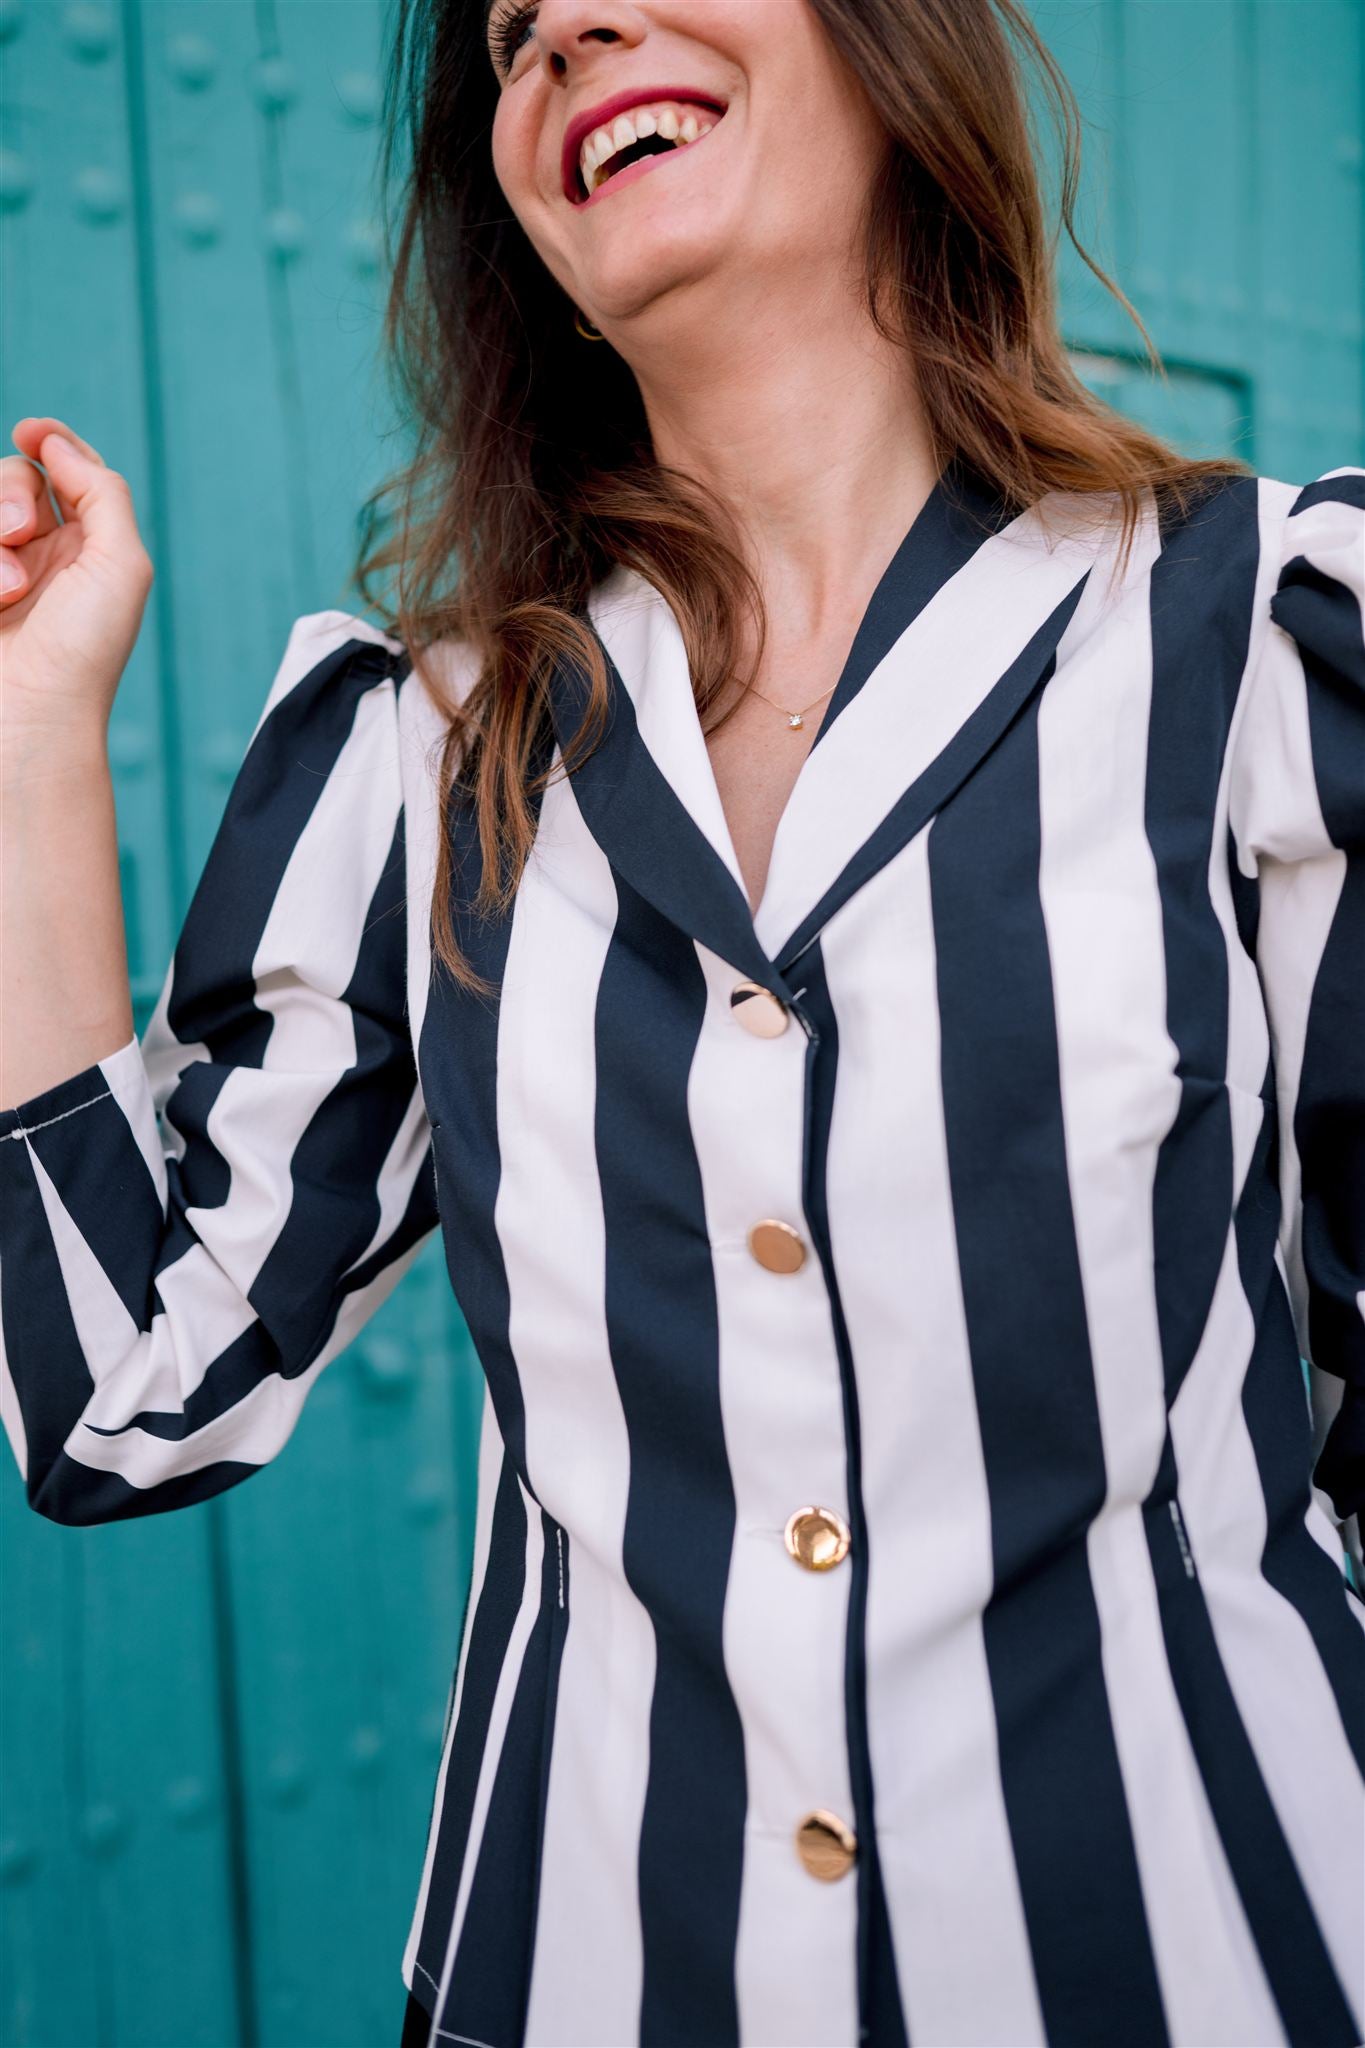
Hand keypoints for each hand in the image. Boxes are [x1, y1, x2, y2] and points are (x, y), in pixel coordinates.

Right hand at [0, 417, 153, 745]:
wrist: (31, 720)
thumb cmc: (85, 653)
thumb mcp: (122, 566)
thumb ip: (102, 494)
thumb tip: (58, 446)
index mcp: (89, 546)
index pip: (65, 472)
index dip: (51, 442)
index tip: (32, 432)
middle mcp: (42, 555)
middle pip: (12, 478)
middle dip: (11, 494)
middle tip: (19, 534)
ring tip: (8, 592)